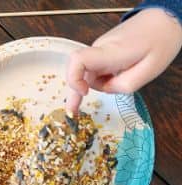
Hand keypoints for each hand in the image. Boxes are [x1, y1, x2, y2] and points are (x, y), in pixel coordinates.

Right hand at [66, 8, 181, 114]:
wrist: (163, 20)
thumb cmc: (160, 41)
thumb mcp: (150, 71)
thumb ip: (125, 86)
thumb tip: (107, 89)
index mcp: (111, 52)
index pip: (78, 61)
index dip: (74, 80)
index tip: (84, 93)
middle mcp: (100, 49)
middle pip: (82, 73)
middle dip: (87, 89)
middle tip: (77, 111)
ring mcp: (100, 49)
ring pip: (90, 73)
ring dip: (102, 83)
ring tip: (125, 78)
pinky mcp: (102, 50)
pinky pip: (95, 69)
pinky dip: (102, 78)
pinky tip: (111, 80)